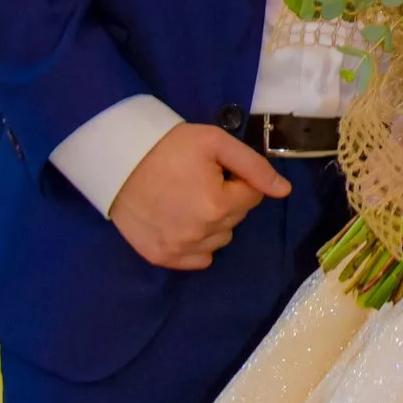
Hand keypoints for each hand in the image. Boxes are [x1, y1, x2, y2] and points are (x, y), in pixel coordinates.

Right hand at [109, 124, 288, 269]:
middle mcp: (202, 234)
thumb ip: (254, 167)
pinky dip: (197, 243)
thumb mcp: (215, 143)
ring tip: (188, 199)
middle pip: (236, 218)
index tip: (215, 169)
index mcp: (218, 205)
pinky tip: (182, 221)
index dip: (238, 179)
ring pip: (220, 239)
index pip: (253, 196)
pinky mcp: (162, 257)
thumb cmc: (168, 147)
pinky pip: (199, 258)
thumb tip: (284, 191)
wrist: (117, 160)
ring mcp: (180, 249)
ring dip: (214, 222)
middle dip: (227, 199)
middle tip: (199, 181)